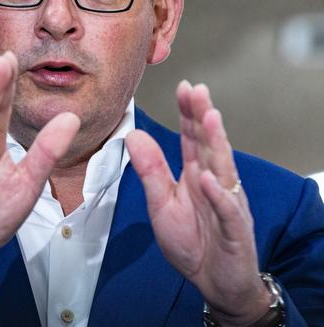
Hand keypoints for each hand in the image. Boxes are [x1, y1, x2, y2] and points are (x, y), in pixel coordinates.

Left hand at [125, 81, 270, 325]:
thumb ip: (151, 171)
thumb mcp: (162, 203)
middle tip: (197, 89)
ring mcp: (227, 204)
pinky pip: (226, 210)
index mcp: (196, 175)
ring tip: (209, 118)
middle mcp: (215, 183)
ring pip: (222, 169)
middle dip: (203, 117)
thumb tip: (133, 135)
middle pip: (210, 145)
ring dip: (216, 143)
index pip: (193, 138)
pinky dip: (217, 195)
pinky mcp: (233, 230)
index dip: (189, 113)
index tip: (184, 86)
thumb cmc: (191, 241)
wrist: (214, 281)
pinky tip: (207, 178)